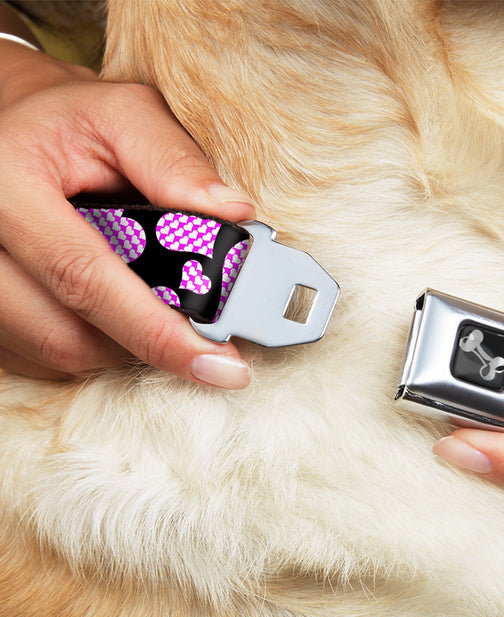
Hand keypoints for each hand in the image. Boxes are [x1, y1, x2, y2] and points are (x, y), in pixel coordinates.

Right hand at [0, 40, 254, 386]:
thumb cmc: (70, 124)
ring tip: (155, 305)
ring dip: (123, 343)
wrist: (13, 134)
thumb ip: (174, 160)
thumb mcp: (123, 116)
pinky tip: (116, 309)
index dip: (156, 330)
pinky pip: (44, 357)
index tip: (219, 364)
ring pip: (59, 353)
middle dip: (148, 342)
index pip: (84, 277)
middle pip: (68, 334)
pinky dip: (95, 343)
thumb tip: (232, 213)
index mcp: (6, 186)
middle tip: (204, 338)